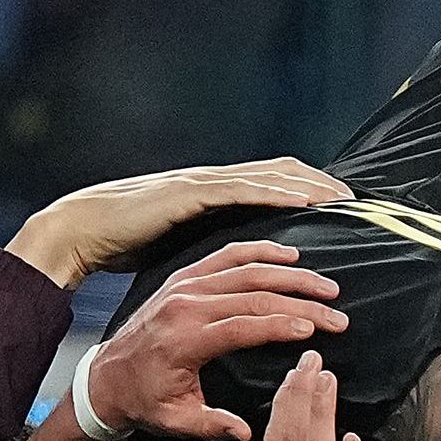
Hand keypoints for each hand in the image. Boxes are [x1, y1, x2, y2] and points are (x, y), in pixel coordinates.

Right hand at [9, 159, 345, 284]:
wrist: (82, 231)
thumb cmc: (124, 243)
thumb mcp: (179, 245)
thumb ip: (208, 249)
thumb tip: (232, 266)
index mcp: (212, 194)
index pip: (269, 182)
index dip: (305, 188)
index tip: (339, 203)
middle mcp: (212, 182)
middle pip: (279, 174)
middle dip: (319, 184)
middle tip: (357, 198)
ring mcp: (202, 183)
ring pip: (268, 177)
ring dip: (307, 186)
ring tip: (342, 198)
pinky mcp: (189, 194)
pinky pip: (243, 190)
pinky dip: (277, 193)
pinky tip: (303, 199)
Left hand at [82, 240, 345, 440]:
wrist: (106, 376)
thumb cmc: (142, 400)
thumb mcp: (175, 421)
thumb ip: (212, 425)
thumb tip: (246, 433)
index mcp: (184, 339)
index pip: (244, 326)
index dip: (283, 325)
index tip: (315, 330)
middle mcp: (186, 305)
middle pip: (254, 295)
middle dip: (301, 303)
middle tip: (336, 312)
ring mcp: (185, 286)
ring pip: (246, 270)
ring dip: (290, 275)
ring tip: (324, 284)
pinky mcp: (184, 277)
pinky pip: (226, 255)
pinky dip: (259, 251)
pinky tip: (288, 254)